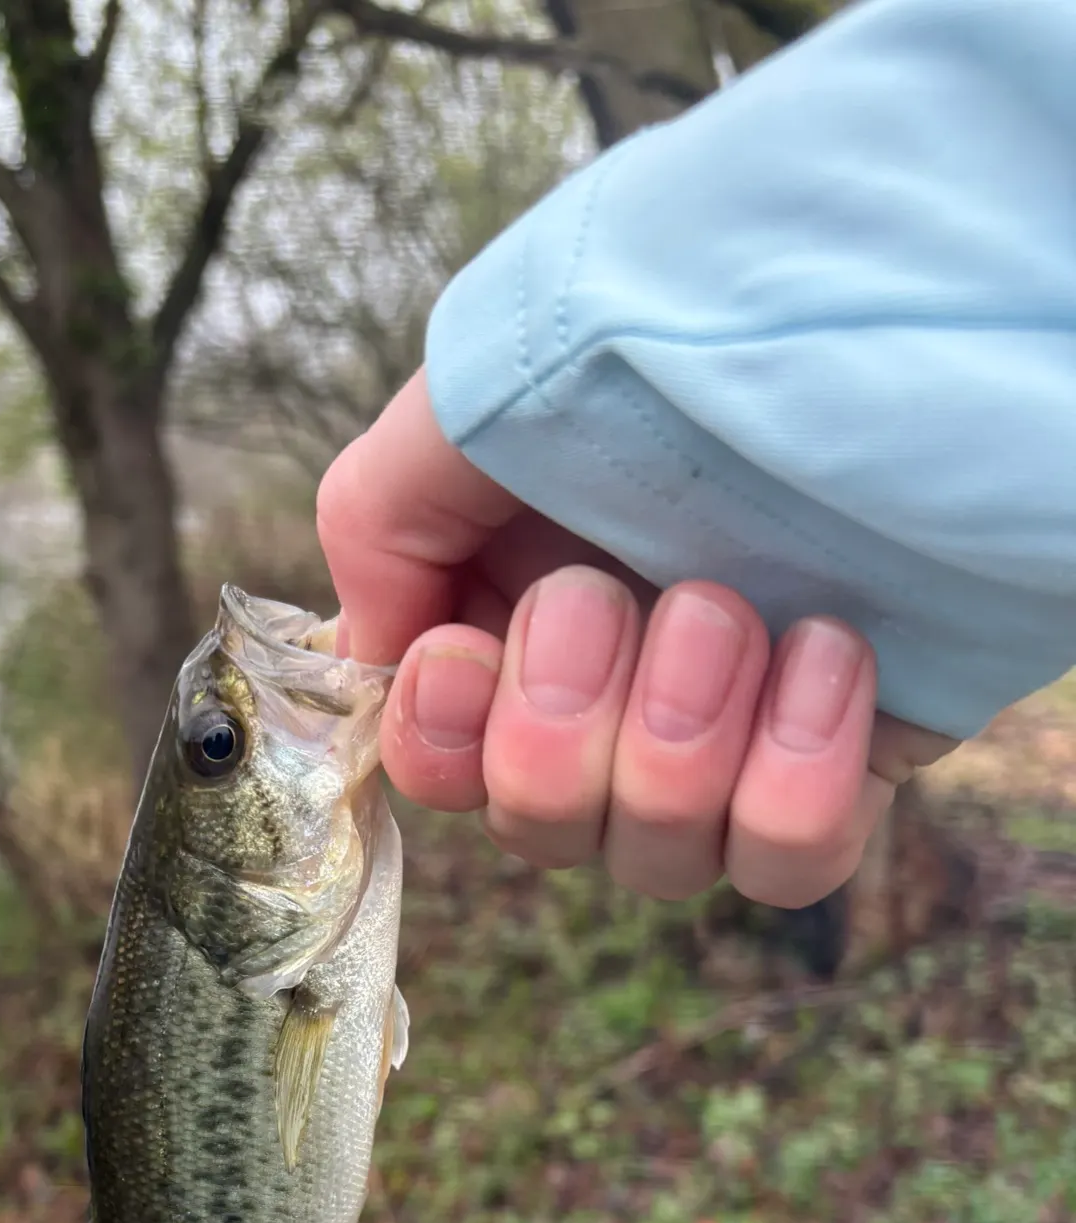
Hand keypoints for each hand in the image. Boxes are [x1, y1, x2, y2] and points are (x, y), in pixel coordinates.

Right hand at [316, 371, 960, 908]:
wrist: (897, 305)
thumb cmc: (671, 334)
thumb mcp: (477, 395)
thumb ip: (377, 522)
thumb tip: (375, 655)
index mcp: (510, 600)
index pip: (439, 759)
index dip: (440, 740)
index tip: (466, 654)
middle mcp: (609, 679)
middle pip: (537, 824)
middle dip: (561, 729)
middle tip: (611, 597)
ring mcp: (725, 726)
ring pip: (651, 859)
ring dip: (674, 746)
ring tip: (730, 610)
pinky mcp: (839, 755)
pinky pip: (784, 867)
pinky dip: (790, 788)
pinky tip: (825, 655)